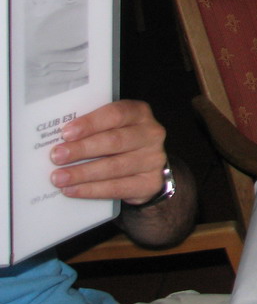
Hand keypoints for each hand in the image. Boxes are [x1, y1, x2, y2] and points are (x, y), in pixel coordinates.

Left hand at [49, 100, 166, 204]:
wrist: (144, 167)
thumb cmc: (119, 142)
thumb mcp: (111, 126)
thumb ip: (92, 128)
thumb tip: (59, 140)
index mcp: (139, 113)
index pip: (116, 114)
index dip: (90, 123)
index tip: (66, 133)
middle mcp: (151, 134)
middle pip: (115, 141)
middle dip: (82, 149)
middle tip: (57, 157)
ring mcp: (154, 159)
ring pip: (115, 167)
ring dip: (83, 173)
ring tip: (59, 177)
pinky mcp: (150, 182)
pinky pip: (118, 188)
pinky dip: (92, 190)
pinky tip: (73, 190)